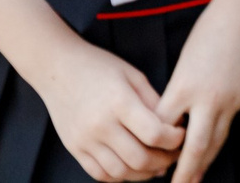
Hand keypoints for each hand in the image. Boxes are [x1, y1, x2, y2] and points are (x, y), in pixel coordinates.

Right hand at [33, 33, 183, 181]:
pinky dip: (120, 176)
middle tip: (175, 154)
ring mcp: (85, 141)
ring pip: (120, 172)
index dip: (175, 140)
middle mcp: (100, 126)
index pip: (154, 134)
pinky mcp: (75, 149)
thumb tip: (174, 127)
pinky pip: (100, 174)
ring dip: (144, 173)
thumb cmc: (99, 67)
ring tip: (158, 164)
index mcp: (120, 103)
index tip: (183, 135)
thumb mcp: (133, 76)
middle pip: (139, 159)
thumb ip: (153, 101)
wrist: (57, 68)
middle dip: (164, 160)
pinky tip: (133, 167)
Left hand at [158, 0, 239, 182]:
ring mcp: (230, 100)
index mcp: (184, 87)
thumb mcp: (186, 62)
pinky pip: (232, 121)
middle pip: (193, 146)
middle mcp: (207, 99)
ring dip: (204, 162)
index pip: (164, 127)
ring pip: (216, 141)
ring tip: (195, 179)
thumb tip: (177, 115)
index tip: (151, 159)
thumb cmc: (212, 31)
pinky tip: (216, 145)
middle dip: (184, 171)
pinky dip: (221, 136)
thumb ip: (181, 91)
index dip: (157, 146)